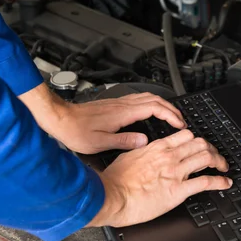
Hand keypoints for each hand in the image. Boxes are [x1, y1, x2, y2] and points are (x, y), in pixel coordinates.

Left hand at [19, 83, 185, 153]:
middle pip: (155, 100)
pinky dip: (151, 104)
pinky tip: (150, 112)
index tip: (180, 124)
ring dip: (162, 105)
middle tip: (181, 121)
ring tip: (170, 115)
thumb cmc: (74, 131)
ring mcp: (118, 103)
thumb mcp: (100, 143)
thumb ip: (124, 141)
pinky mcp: (114, 105)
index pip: (155, 109)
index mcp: (123, 113)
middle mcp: (122, 105)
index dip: (171, 115)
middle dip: (171, 109)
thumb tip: (144, 141)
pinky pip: (139, 99)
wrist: (59, 118)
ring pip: (147, 97)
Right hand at [87, 129, 232, 227]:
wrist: (111, 196)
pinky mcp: (178, 191)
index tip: (200, 146)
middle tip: (216, 156)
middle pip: (201, 144)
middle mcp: (170, 157)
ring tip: (223, 167)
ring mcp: (175, 173)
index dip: (197, 140)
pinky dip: (219, 182)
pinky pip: (205, 182)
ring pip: (206, 158)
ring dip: (219, 162)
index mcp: (158, 147)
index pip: (186, 135)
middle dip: (212, 149)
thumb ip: (141, 152)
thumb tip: (144, 150)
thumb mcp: (128, 156)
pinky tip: (225, 183)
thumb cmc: (115, 180)